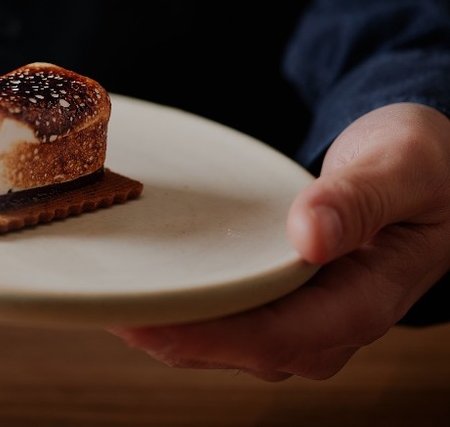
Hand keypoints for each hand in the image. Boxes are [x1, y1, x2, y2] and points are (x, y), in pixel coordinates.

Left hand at [109, 102, 449, 380]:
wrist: (427, 173)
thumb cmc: (422, 168)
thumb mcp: (403, 170)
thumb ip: (360, 200)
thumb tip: (311, 236)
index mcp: (361, 303)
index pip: (272, 337)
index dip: (202, 333)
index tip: (139, 315)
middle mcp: (324, 328)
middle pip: (230, 346)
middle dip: (164, 330)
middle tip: (97, 299)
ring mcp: (296, 320)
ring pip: (216, 339)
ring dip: (160, 322)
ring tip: (102, 293)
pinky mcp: (273, 304)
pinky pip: (217, 317)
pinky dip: (175, 305)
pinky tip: (136, 283)